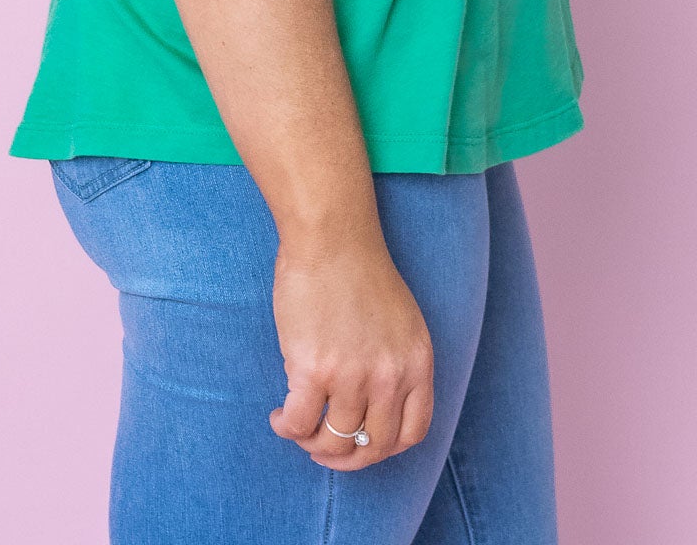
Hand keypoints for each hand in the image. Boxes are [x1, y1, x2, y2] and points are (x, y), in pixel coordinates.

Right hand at [267, 230, 434, 469]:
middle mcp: (389, 376)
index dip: (384, 448)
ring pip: (333, 440)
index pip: (412, 433)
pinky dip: (286, 428)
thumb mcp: (402, 322)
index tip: (362, 444)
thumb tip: (369, 406)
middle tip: (323, 450)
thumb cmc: (360, 270)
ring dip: (311, 445)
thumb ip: (395, 363)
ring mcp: (351, 375)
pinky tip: (279, 418)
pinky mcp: (312, 368)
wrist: (332, 237)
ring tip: (297, 429)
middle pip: (372, 446)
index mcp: (417, 363)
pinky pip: (298, 422)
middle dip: (346, 458)